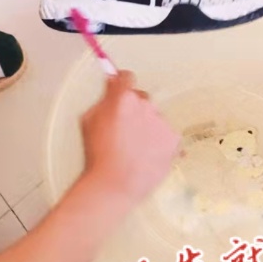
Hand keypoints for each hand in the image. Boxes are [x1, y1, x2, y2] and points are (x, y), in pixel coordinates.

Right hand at [80, 71, 178, 202]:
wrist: (115, 184)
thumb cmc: (98, 155)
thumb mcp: (89, 121)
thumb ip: (102, 99)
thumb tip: (111, 84)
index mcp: (123, 98)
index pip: (127, 77)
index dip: (122, 84)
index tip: (120, 90)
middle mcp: (146, 105)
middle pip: (142, 99)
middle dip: (135, 109)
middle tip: (125, 130)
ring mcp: (162, 122)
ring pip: (155, 118)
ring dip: (148, 127)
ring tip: (136, 149)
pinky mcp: (174, 139)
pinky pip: (167, 135)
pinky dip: (160, 143)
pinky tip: (147, 156)